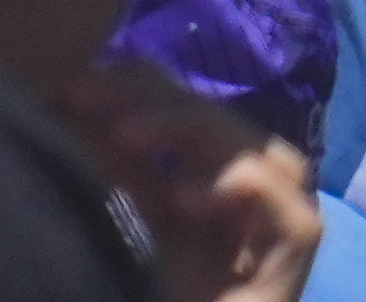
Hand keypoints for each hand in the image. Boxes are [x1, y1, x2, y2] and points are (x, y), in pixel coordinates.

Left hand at [57, 61, 320, 301]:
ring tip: (123, 137)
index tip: (65, 92)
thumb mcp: (131, 210)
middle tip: (78, 100)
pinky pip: (268, 187)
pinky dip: (223, 182)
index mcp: (209, 157)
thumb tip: (67, 97)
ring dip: (176, 125)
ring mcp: (282, 196)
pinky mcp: (300, 231)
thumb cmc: (165, 285)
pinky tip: (181, 199)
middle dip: (137, 96)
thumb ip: (116, 158)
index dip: (121, 84)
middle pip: (200, 105)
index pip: (172, 94)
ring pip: (234, 133)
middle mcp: (251, 167)